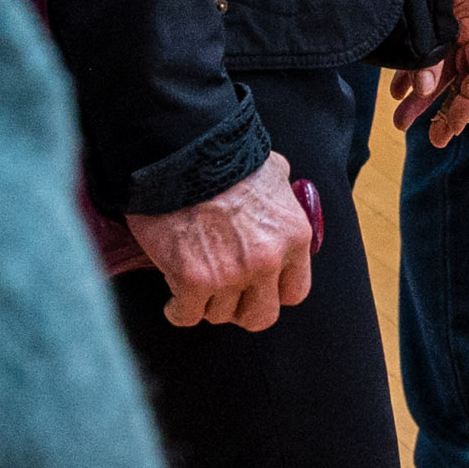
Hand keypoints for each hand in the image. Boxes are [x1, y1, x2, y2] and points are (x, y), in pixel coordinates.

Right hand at [125, 155, 316, 331]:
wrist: (182, 151)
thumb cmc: (224, 156)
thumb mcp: (273, 171)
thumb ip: (282, 194)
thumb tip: (282, 194)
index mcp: (294, 236)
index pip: (295, 291)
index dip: (272, 291)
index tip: (256, 286)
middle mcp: (269, 261)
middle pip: (261, 316)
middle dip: (241, 308)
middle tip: (224, 293)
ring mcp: (232, 275)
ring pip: (220, 315)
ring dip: (206, 303)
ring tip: (194, 284)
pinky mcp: (193, 281)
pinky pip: (186, 316)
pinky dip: (177, 309)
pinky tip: (174, 296)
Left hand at [390, 0, 468, 148]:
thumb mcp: (421, 8)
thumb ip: (425, 52)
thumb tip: (424, 91)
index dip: (467, 105)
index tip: (446, 130)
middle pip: (466, 71)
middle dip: (441, 105)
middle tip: (426, 137)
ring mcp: (462, 11)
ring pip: (448, 62)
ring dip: (426, 91)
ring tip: (400, 119)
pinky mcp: (445, 7)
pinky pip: (438, 47)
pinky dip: (419, 69)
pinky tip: (398, 89)